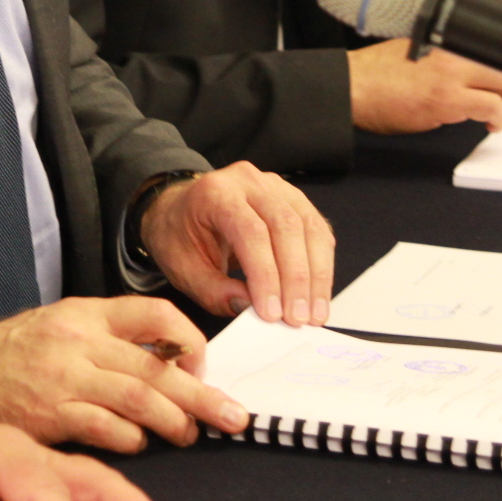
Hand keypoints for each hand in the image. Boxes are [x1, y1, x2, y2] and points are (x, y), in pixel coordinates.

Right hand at [0, 297, 247, 452]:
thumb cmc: (11, 353)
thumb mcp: (61, 324)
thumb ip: (109, 336)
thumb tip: (169, 360)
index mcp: (85, 312)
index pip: (154, 314)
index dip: (189, 340)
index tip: (201, 365)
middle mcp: (78, 341)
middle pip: (155, 365)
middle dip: (201, 394)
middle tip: (233, 416)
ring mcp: (64, 378)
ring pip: (137, 398)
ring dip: (172, 422)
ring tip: (190, 434)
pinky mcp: (51, 415)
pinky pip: (106, 429)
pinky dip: (131, 439)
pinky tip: (140, 443)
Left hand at [140, 162, 332, 327]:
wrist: (180, 209)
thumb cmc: (180, 236)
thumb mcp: (182, 268)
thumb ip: (213, 290)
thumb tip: (250, 308)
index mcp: (215, 193)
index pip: (250, 232)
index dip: (266, 275)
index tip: (272, 313)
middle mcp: (249, 181)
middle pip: (285, 226)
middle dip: (296, 279)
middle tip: (297, 319)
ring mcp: (275, 186)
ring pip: (309, 227)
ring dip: (316, 275)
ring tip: (313, 314)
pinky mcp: (293, 199)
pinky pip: (317, 230)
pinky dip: (321, 264)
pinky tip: (317, 293)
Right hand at [347, 37, 501, 133]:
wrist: (354, 86)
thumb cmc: (384, 72)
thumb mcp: (425, 51)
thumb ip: (456, 56)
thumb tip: (489, 69)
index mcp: (452, 36)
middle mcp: (456, 50)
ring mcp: (453, 75)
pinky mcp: (447, 100)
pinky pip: (493, 109)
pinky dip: (500, 120)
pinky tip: (490, 122)